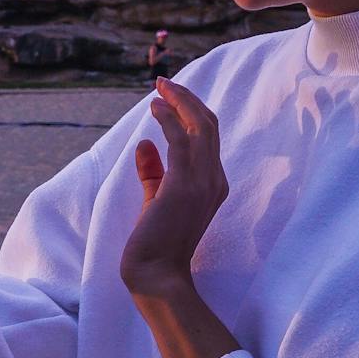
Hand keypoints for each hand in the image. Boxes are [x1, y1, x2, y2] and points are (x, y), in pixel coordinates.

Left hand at [119, 78, 228, 297]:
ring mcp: (204, 182)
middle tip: (164, 82)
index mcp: (214, 184)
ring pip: (200, 126)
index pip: (209, 138)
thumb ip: (153, 173)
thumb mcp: (156, 201)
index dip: (192, 112)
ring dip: (179, 102)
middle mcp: (215, 180)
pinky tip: (155, 108)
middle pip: (209, 124)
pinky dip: (169, 119)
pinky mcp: (185, 184)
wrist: (157, 275)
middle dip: (188, 99)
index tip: (170, 97)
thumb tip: (143, 144)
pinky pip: (181, 139)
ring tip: (159, 88)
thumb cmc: (156, 243)